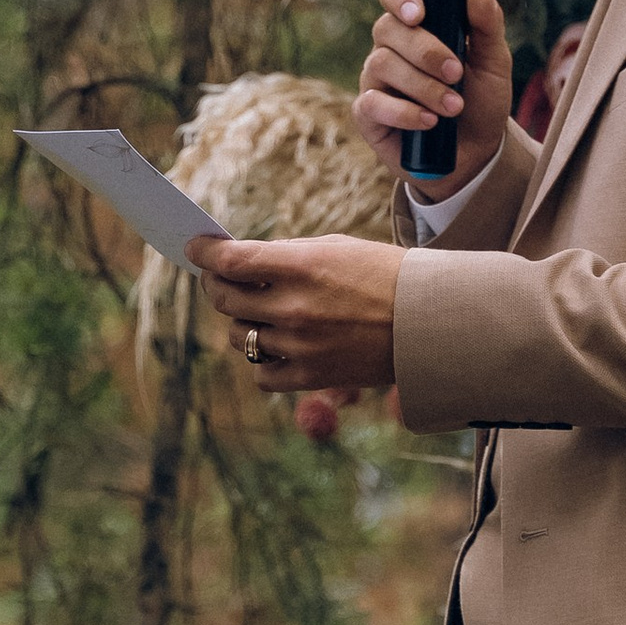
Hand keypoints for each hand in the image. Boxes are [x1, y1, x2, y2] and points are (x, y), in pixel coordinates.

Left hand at [189, 233, 406, 391]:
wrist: (430, 321)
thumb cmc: (385, 275)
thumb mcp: (335, 248)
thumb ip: (284, 255)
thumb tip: (237, 261)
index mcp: (301, 265)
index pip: (230, 261)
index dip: (204, 254)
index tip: (195, 249)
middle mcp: (295, 306)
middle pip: (225, 299)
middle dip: (217, 285)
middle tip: (221, 279)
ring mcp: (301, 344)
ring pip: (240, 336)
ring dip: (243, 322)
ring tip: (260, 313)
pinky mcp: (312, 376)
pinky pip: (262, 375)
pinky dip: (263, 361)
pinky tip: (276, 347)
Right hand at [355, 0, 513, 188]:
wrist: (475, 154)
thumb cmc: (481, 102)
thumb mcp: (494, 64)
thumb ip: (488, 28)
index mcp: (417, 26)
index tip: (419, 13)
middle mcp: (389, 48)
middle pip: (387, 29)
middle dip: (424, 51)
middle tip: (456, 73)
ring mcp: (375, 80)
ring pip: (381, 65)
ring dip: (422, 86)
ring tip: (454, 106)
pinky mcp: (367, 114)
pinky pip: (373, 103)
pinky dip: (404, 112)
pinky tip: (429, 122)